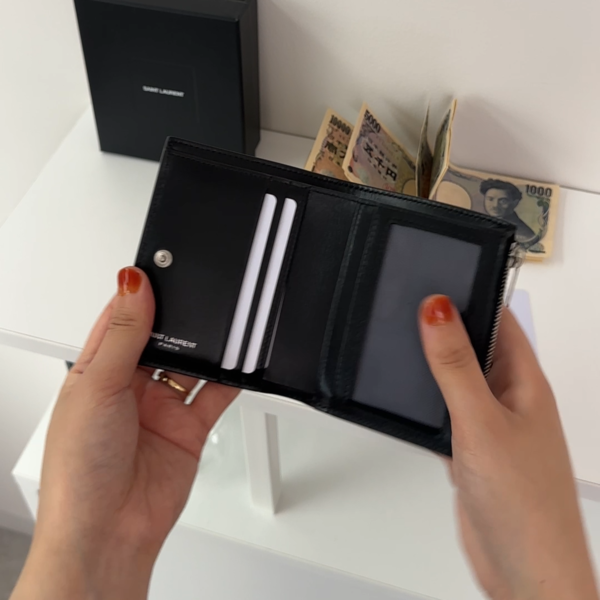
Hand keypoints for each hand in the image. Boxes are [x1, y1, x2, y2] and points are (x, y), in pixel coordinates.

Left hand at [12, 267, 238, 599]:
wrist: (110, 531)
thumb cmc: (79, 470)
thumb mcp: (97, 387)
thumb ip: (122, 335)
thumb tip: (132, 285)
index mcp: (99, 371)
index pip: (122, 319)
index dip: (141, 295)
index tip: (162, 270)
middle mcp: (131, 386)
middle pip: (163, 339)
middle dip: (180, 321)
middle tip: (198, 300)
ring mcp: (161, 407)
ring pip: (191, 364)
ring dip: (206, 349)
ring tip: (220, 329)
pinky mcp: (189, 427)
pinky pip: (215, 394)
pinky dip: (229, 379)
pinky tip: (236, 364)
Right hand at [419, 295, 597, 599]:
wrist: (524, 570)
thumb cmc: (525, 504)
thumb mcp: (481, 421)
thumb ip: (455, 365)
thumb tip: (437, 310)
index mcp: (524, 379)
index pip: (498, 317)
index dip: (470, 291)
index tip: (438, 272)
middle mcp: (508, 396)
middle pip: (472, 344)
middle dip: (442, 325)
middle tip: (406, 305)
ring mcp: (488, 422)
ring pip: (455, 378)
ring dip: (430, 364)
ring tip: (399, 344)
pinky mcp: (470, 447)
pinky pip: (444, 410)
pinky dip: (424, 401)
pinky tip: (406, 399)